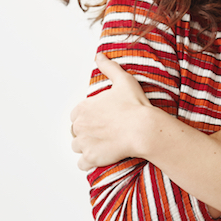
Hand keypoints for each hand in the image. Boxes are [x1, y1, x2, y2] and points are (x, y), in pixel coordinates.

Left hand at [70, 55, 154, 170]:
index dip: (88, 117)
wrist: (144, 129)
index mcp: (83, 108)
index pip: (76, 115)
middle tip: (105, 132)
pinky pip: (82, 164)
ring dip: (87, 147)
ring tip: (104, 145)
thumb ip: (109, 67)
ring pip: (78, 147)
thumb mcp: (123, 80)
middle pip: (76, 132)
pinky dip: (89, 162)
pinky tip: (101, 156)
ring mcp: (84, 144)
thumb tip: (99, 56)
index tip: (101, 119)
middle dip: (87, 132)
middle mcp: (79, 126)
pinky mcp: (91, 158)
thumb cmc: (135, 106)